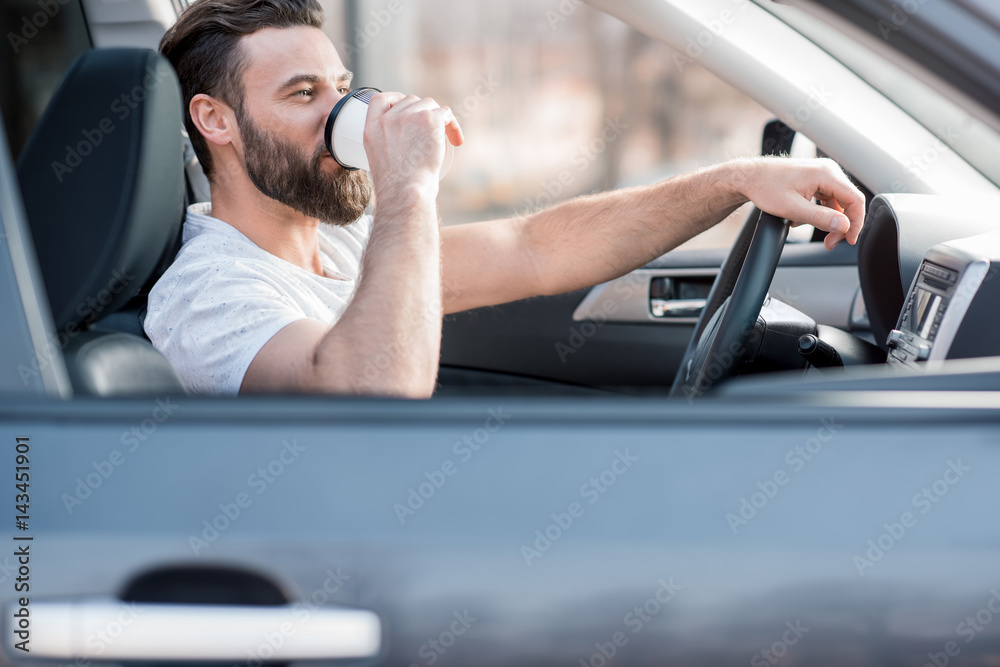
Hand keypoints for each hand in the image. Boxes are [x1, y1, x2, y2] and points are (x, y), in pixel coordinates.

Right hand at [363, 92, 463, 193]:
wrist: (406, 192)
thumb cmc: (398, 189)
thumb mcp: (383, 164)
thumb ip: (391, 146)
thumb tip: (412, 142)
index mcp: (371, 129)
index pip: (379, 100)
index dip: (395, 99)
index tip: (406, 107)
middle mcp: (388, 119)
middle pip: (410, 101)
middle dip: (423, 113)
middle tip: (433, 133)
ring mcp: (408, 117)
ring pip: (429, 105)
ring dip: (439, 119)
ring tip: (447, 139)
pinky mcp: (429, 119)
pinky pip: (445, 113)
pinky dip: (453, 125)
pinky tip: (456, 140)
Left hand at [738, 157, 865, 249]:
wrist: (750, 178)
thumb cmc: (766, 188)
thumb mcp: (792, 209)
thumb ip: (820, 218)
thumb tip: (844, 226)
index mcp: (826, 173)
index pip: (855, 199)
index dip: (856, 222)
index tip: (849, 240)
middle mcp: (827, 170)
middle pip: (848, 201)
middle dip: (841, 225)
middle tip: (830, 243)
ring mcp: (822, 174)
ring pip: (837, 202)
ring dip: (830, 221)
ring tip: (816, 234)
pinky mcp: (815, 179)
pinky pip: (827, 199)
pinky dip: (820, 213)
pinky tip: (804, 220)